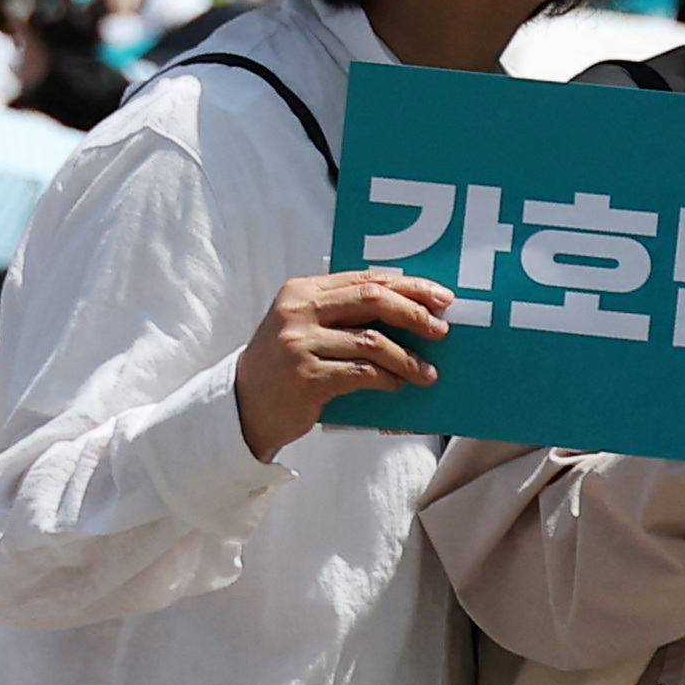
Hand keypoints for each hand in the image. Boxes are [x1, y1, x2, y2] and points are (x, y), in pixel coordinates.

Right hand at [235, 269, 449, 457]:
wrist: (243, 406)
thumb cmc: (284, 367)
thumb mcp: (304, 327)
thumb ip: (342, 313)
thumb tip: (407, 311)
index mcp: (302, 290)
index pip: (364, 278)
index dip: (408, 286)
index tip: (440, 296)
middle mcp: (298, 310)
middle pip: (372, 300)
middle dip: (414, 313)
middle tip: (441, 329)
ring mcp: (299, 343)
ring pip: (372, 341)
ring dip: (407, 358)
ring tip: (427, 371)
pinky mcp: (306, 377)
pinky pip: (362, 373)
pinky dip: (388, 379)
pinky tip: (399, 384)